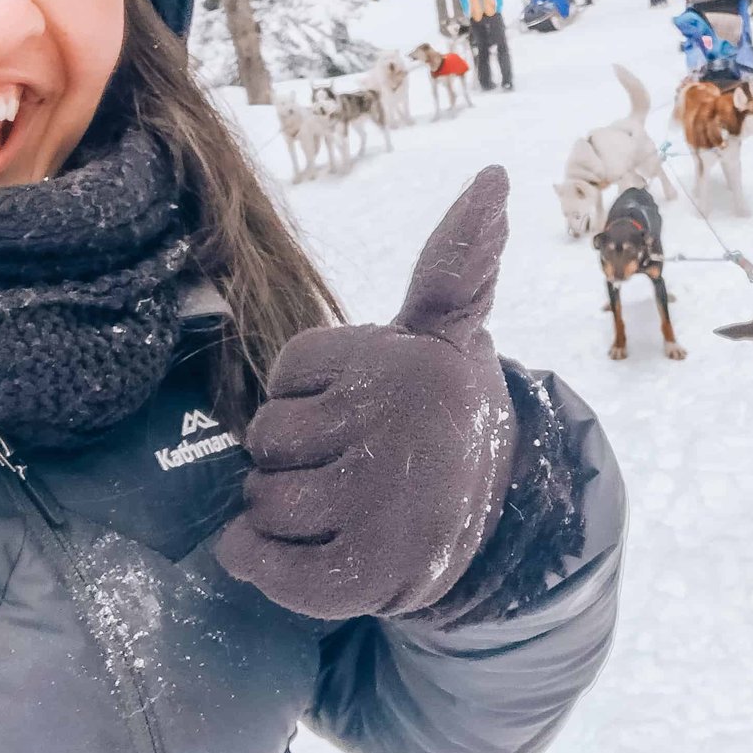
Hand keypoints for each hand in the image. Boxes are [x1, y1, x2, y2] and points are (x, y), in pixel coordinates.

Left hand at [215, 167, 516, 618]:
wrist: (484, 528)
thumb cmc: (440, 419)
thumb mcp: (448, 335)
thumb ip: (456, 259)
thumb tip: (494, 175)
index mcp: (411, 363)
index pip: (290, 370)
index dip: (311, 395)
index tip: (361, 409)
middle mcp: (398, 429)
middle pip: (267, 436)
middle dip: (292, 454)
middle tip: (350, 464)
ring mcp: (379, 508)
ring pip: (261, 498)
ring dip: (279, 512)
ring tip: (339, 508)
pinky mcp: (361, 577)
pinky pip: (257, 561)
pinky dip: (257, 559)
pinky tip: (302, 550)